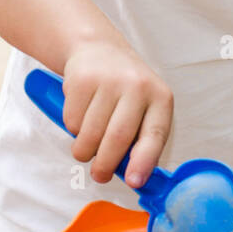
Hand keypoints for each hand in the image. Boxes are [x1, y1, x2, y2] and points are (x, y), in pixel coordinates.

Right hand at [61, 41, 173, 189]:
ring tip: (88, 144)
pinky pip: (72, 121)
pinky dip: (72, 129)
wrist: (98, 48)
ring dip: (85, 151)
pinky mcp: (82, 79)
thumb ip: (142, 140)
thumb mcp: (144, 108)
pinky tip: (82, 114)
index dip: (143, 162)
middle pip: (117, 138)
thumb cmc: (125, 90)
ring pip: (89, 135)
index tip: (134, 182)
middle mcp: (137, 85)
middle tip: (100, 175)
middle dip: (105, 166)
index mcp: (160, 97)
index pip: (155, 134)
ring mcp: (109, 80)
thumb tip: (135, 177)